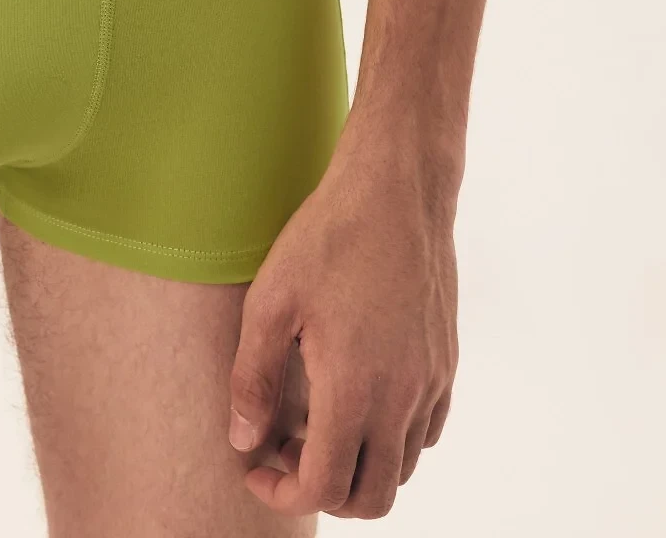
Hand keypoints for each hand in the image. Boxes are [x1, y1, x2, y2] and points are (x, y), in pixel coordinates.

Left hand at [228, 141, 458, 519]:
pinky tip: (355, 393)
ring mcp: (430, 384)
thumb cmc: (329, 238)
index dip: (282, 493)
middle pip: (370, 498)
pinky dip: (389, 438)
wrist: (397, 190)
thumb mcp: (271, 301)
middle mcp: (401, 400)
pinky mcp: (444, 363)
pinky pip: (424, 432)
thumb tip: (244, 440)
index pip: (323, 487)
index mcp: (354, 391)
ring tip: (314, 418)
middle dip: (322, 491)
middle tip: (285, 449)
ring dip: (356, 464)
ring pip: (400, 467)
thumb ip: (254, 379)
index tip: (255, 468)